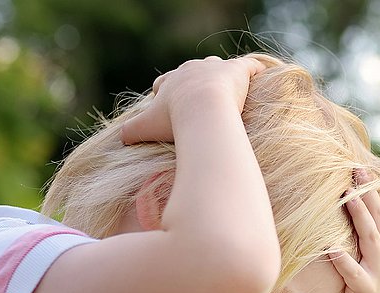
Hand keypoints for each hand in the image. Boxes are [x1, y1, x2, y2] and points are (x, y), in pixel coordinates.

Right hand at [120, 56, 268, 144]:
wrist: (202, 111)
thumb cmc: (174, 120)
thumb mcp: (145, 127)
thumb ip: (130, 132)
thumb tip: (120, 139)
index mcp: (171, 81)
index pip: (165, 82)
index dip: (166, 92)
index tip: (170, 105)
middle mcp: (191, 70)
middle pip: (191, 72)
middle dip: (193, 83)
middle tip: (199, 99)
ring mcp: (215, 68)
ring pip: (216, 66)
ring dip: (220, 75)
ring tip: (227, 90)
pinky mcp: (237, 71)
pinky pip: (248, 66)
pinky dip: (253, 71)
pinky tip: (259, 79)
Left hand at [328, 171, 379, 292]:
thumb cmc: (357, 292)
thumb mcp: (364, 261)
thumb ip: (359, 239)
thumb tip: (340, 209)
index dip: (372, 189)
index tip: (360, 167)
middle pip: (377, 219)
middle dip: (367, 194)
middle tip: (355, 171)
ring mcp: (377, 273)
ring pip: (369, 239)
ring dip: (359, 217)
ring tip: (346, 198)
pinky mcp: (365, 290)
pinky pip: (353, 273)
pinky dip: (343, 261)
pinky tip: (331, 248)